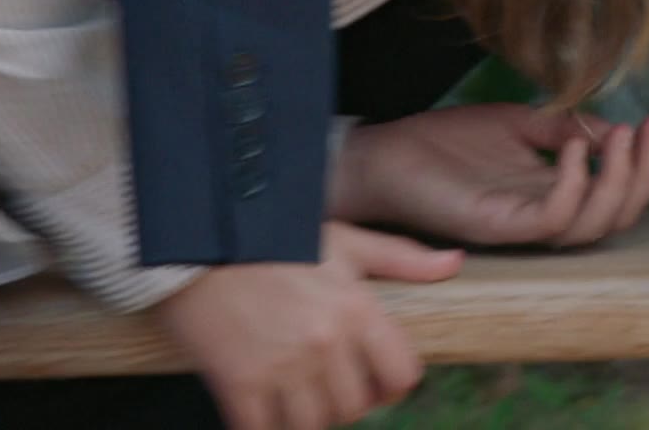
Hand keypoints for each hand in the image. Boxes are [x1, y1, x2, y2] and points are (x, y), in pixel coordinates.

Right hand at [155, 221, 461, 428]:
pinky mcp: (239, 382)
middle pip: (356, 407)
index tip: (370, 378)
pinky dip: (264, 427)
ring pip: (314, 426)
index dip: (390, 384)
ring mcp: (283, 365)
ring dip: (306, 419)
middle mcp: (326, 341)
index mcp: (357, 307)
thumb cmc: (272, 238)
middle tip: (323, 384)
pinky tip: (259, 407)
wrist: (194, 241)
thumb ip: (401, 258)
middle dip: (344, 402)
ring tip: (293, 396)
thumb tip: (454, 263)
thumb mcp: (343, 240)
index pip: (402, 376)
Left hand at [333, 103, 648, 247]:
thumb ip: (563, 125)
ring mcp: (521, 224)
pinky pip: (550, 221)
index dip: (645, 165)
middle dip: (644, 175)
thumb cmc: (446, 142)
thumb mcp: (518, 122)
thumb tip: (611, 126)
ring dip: (616, 182)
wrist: (384, 153)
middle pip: (617, 218)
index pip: (617, 195)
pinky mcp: (495, 224)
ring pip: (592, 227)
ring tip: (618, 138)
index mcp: (553, 192)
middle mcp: (544, 215)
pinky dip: (572, 188)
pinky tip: (571, 151)